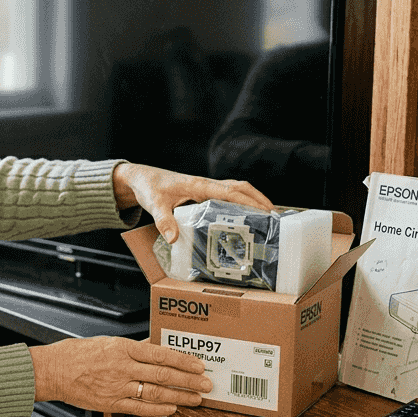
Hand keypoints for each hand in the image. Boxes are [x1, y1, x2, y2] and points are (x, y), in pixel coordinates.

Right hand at [28, 337, 211, 416]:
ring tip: (195, 399)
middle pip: (163, 374)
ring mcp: (118, 387)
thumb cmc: (77, 354)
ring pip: (156, 393)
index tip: (199, 365)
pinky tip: (172, 409)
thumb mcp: (107, 343)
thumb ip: (133, 347)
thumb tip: (154, 345)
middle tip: (206, 384)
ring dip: (179, 396)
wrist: (53, 371)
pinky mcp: (111, 403)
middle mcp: (123, 367)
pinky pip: (140, 408)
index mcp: (123, 348)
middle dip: (188, 380)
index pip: (160, 354)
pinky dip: (159, 410)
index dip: (183, 360)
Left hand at [112, 162, 274, 241]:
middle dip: (259, 199)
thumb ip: (163, 220)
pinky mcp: (205, 193)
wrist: (142, 178)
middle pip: (240, 187)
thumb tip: (174, 238)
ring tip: (269, 216)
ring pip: (237, 189)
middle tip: (275, 216)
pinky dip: (243, 202)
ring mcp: (207, 188)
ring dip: (254, 199)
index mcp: (198, 185)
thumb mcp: (154, 204)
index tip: (264, 210)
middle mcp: (206, 184)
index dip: (247, 201)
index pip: (228, 192)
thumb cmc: (149, 188)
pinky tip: (248, 216)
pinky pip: (229, 195)